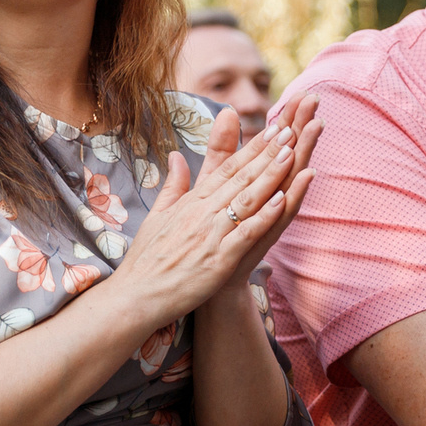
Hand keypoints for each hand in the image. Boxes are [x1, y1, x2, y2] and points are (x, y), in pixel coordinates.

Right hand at [104, 104, 314, 328]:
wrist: (134, 296)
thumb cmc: (146, 260)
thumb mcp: (157, 216)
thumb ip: (173, 186)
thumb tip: (176, 156)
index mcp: (191, 203)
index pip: (226, 169)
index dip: (252, 149)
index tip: (272, 129)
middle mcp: (202, 213)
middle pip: (240, 177)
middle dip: (267, 153)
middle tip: (289, 129)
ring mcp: (210, 235)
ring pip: (246, 199)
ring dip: (270, 175)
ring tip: (291, 152)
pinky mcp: (218, 260)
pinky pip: (245, 233)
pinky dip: (264, 216)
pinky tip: (281, 200)